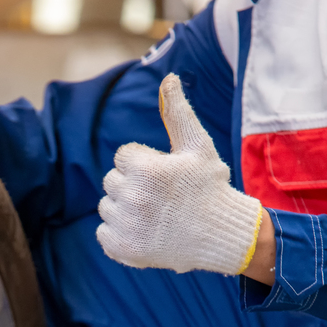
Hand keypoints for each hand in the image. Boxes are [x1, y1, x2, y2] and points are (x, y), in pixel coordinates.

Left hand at [97, 74, 263, 275]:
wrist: (223, 236)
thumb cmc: (210, 187)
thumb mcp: (197, 146)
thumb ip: (177, 112)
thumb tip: (168, 78)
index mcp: (148, 169)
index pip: (123, 156)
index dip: (144, 164)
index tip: (165, 176)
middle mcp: (134, 197)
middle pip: (112, 180)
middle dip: (133, 184)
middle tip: (161, 196)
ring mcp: (127, 226)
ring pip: (107, 206)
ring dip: (125, 208)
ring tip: (155, 214)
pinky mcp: (123, 249)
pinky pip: (104, 233)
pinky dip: (119, 233)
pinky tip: (145, 231)